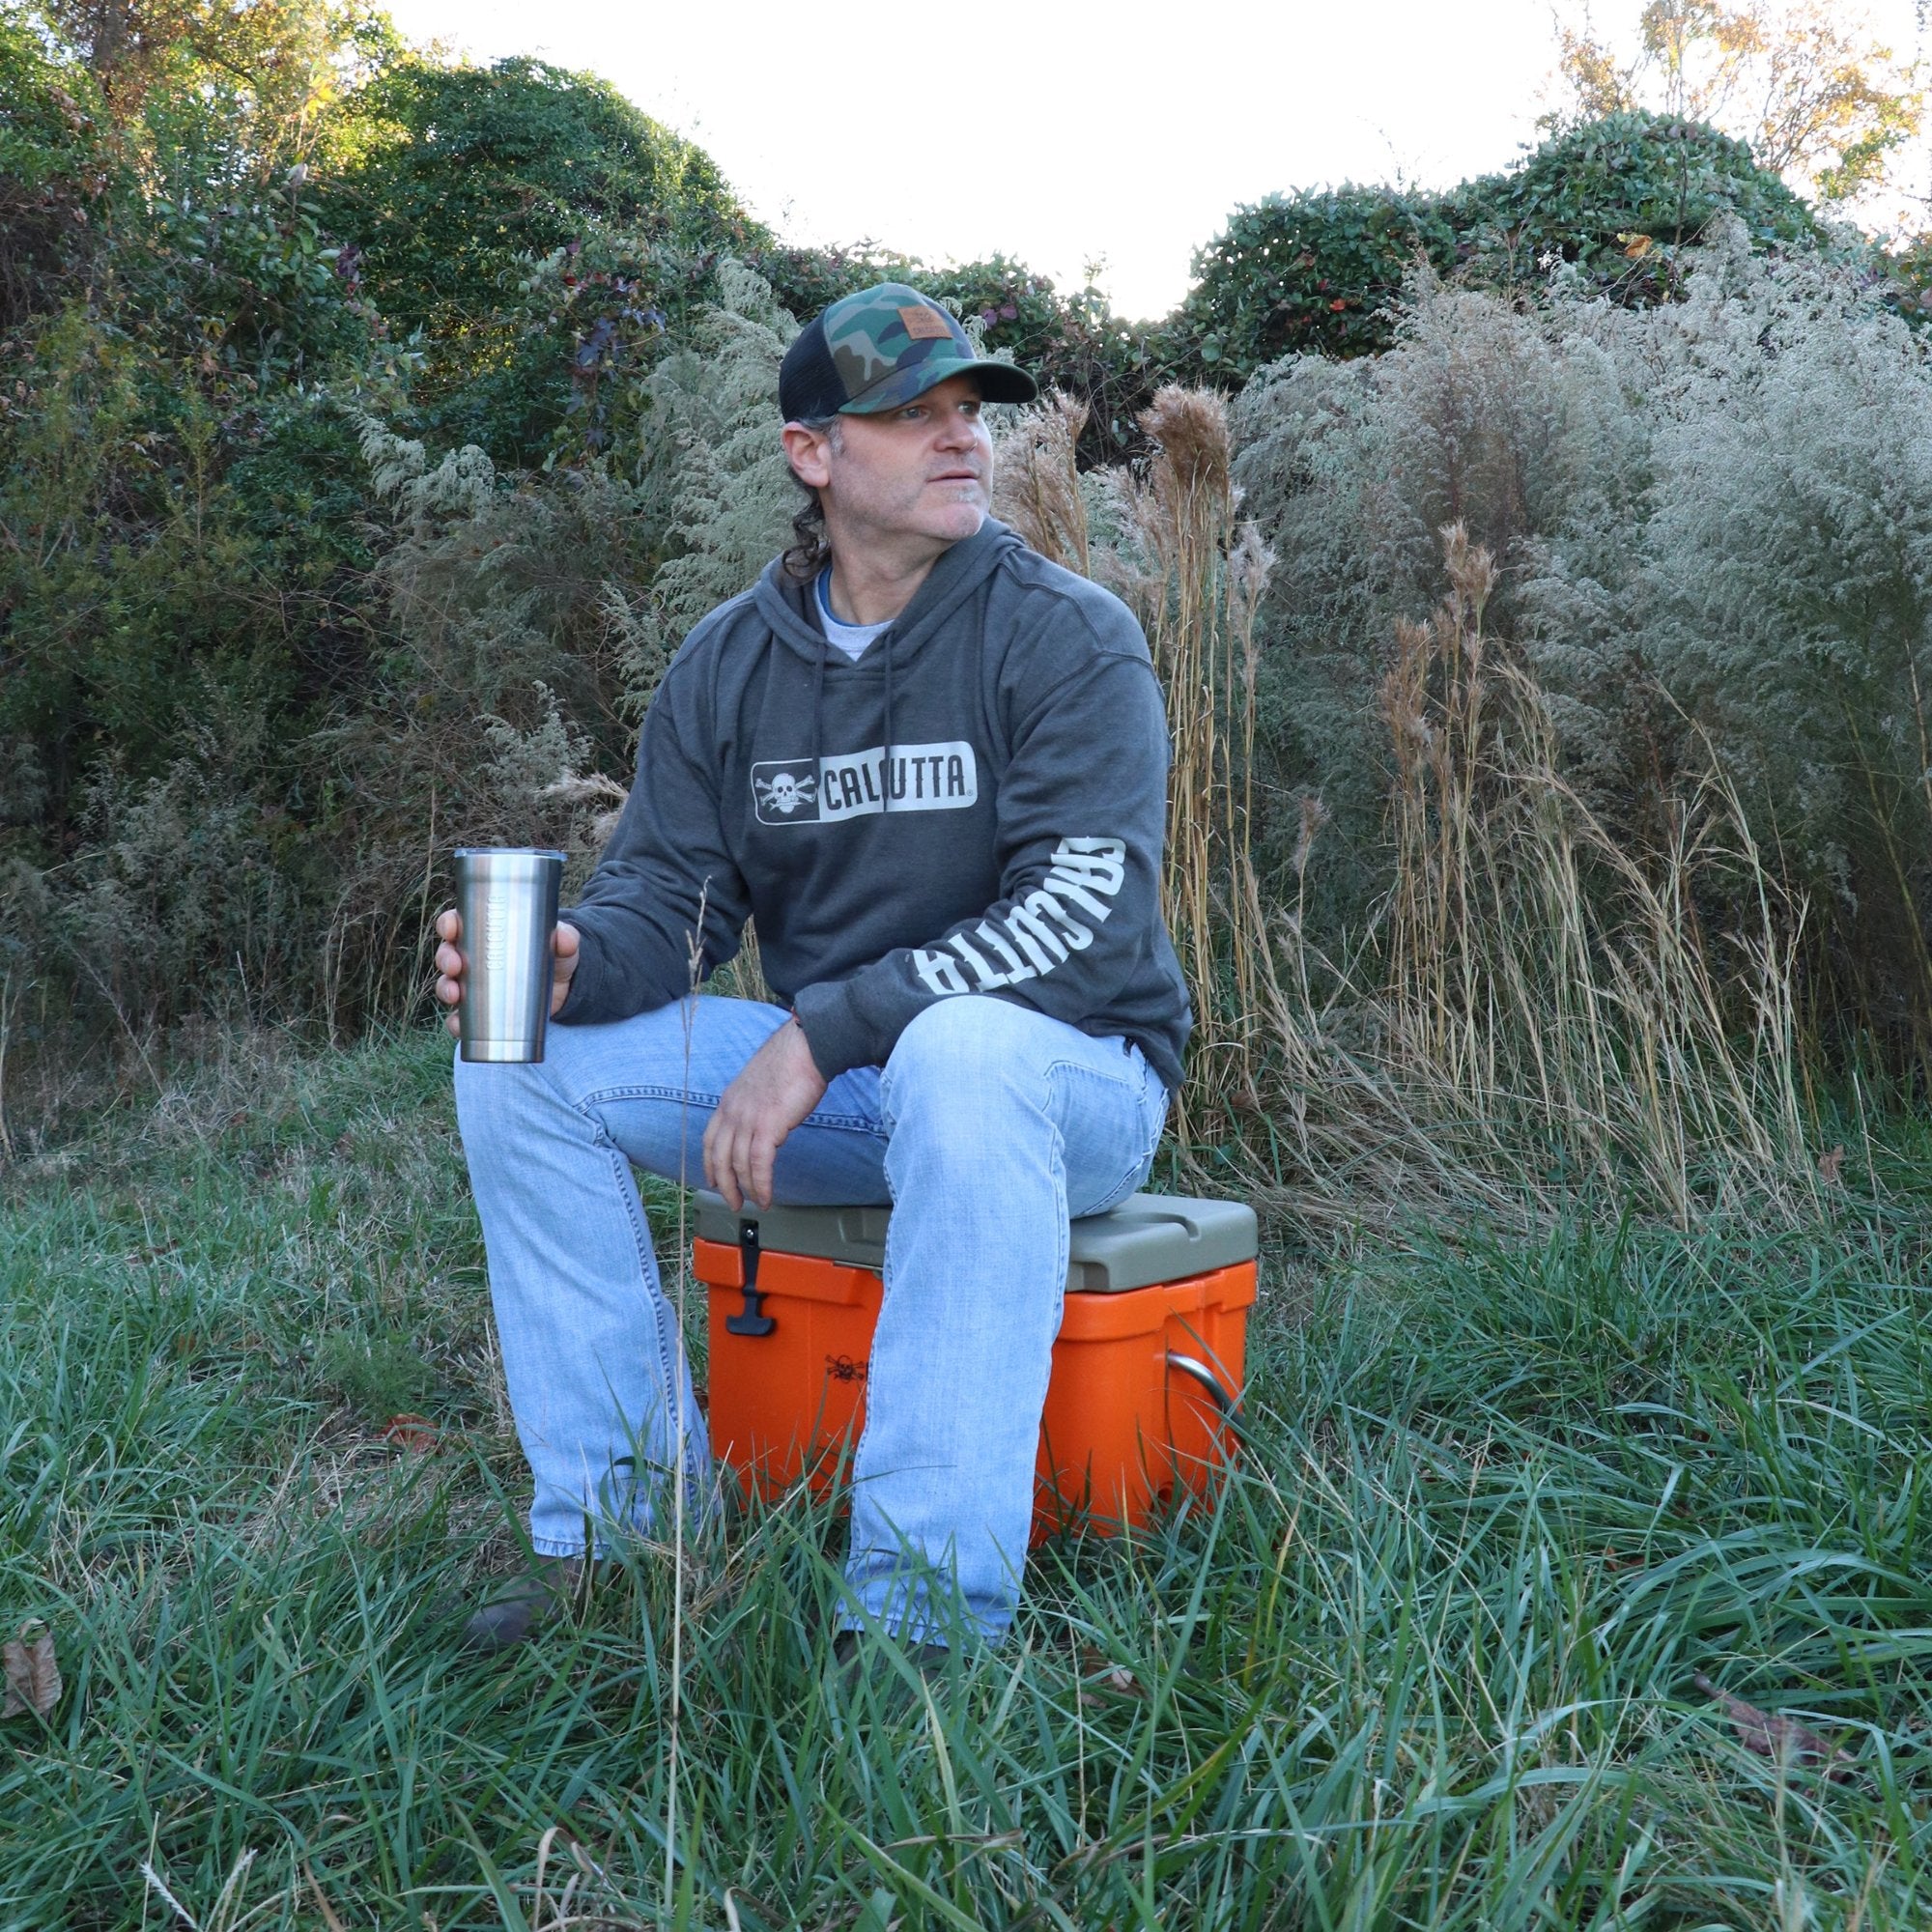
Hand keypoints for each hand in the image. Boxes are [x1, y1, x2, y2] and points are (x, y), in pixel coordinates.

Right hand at [433, 907, 580, 1037]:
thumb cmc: (555, 957)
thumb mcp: (563, 946)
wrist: (564, 990)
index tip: (452, 928)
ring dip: (445, 989)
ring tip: (455, 995)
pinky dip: (456, 1022)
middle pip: (448, 954)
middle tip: (456, 966)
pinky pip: (461, 1017)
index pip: (458, 924)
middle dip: (446, 959)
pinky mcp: (481, 1010)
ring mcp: (474, 985)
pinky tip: (458, 1026)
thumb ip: (566, 939)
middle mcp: (473, 958)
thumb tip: (565, 937)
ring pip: (448, 984)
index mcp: (486, 933)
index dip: (449, 924)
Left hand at [703, 1017, 827, 1211]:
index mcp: (729, 1101)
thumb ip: (754, 1106)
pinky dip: (761, 1184)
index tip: (713, 1180)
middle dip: (725, 1185)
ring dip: (746, 1189)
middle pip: (719, 1158)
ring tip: (754, 1203)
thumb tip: (763, 1123)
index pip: (710, 1139)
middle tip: (733, 1202)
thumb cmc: (790, 1062)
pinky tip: (766, 1196)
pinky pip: (759, 1165)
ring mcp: (748, 1120)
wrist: (805, 1048)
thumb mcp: (759, 1084)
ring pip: (738, 1165)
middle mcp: (733, 1112)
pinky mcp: (767, 1127)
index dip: (710, 1164)